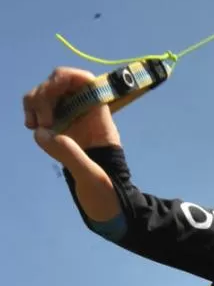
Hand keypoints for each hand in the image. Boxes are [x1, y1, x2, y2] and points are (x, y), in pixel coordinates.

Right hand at [23, 67, 122, 220]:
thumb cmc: (108, 194)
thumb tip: (42, 132)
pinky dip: (32, 113)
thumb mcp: (92, 177)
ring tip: (34, 126)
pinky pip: (41, 110)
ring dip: (34, 102)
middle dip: (44, 93)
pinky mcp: (59, 131)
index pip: (84, 80)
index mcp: (100, 118)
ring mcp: (71, 121)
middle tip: (41, 122)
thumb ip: (70, 154)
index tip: (52, 95)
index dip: (65, 78)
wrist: (110, 207)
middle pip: (59, 82)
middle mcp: (85, 114)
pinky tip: (34, 128)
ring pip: (47, 94)